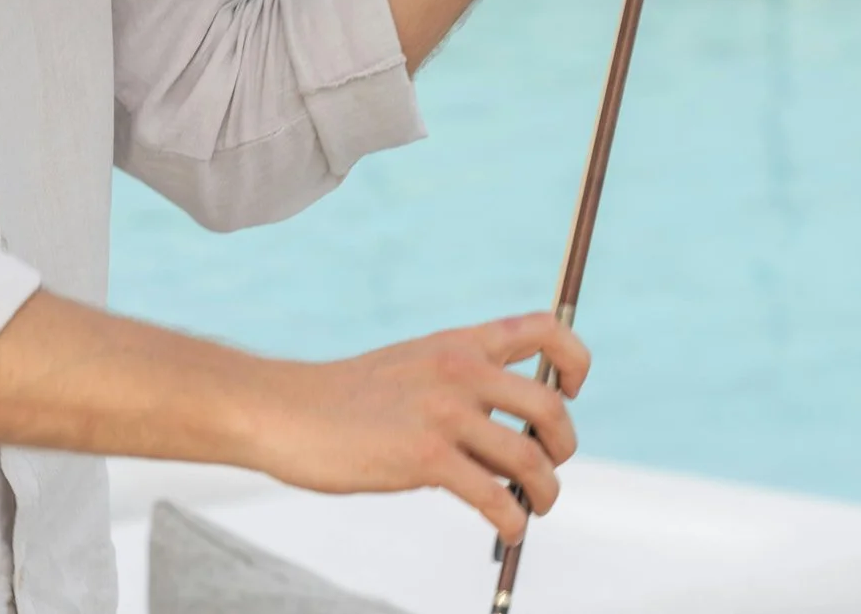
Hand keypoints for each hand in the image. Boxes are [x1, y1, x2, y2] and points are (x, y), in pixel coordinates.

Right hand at [241, 313, 590, 542]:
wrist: (286, 411)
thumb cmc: (346, 399)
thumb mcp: (411, 365)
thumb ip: (460, 380)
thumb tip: (515, 434)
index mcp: (458, 343)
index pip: (544, 329)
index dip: (574, 361)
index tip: (572, 391)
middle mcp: (459, 370)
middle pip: (551, 407)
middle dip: (564, 446)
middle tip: (549, 467)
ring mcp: (443, 413)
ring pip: (531, 458)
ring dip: (546, 493)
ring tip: (533, 509)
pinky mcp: (425, 458)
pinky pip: (497, 497)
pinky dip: (513, 521)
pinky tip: (507, 531)